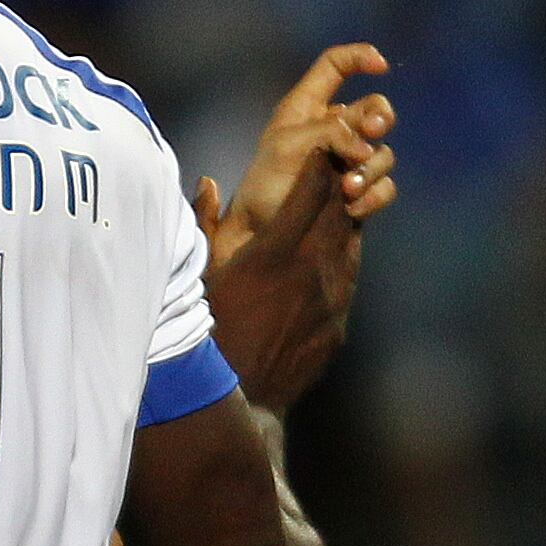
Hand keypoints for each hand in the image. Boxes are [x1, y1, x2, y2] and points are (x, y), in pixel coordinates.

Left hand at [196, 44, 395, 267]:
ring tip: (347, 188)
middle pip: (374, 108)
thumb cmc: (263, 185)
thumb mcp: (289, 146)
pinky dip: (374, 194)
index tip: (382, 65)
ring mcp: (345, 162)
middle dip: (380, 118)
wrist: (260, 237)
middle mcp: (328, 130)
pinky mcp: (356, 193)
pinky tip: (353, 207)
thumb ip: (331, 132)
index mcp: (304, 108)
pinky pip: (384, 186)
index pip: (334, 66)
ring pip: (382, 151)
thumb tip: (367, 146)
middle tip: (371, 132)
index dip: (360, 57)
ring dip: (372, 167)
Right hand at [202, 145, 364, 417]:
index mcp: (273, 254)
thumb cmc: (204, 334)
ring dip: (343, 220)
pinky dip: (341, 259)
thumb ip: (204, 225)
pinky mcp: (338, 325)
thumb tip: (206, 182)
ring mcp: (331, 300)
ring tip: (337, 202)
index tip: (321, 144)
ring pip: (348, 244)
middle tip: (339, 161)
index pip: (310, 193)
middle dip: (339, 184)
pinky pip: (346, 280)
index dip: (319, 164)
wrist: (238, 401)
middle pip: (338, 212)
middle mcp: (310, 272)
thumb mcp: (196, 275)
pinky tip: (329, 255)